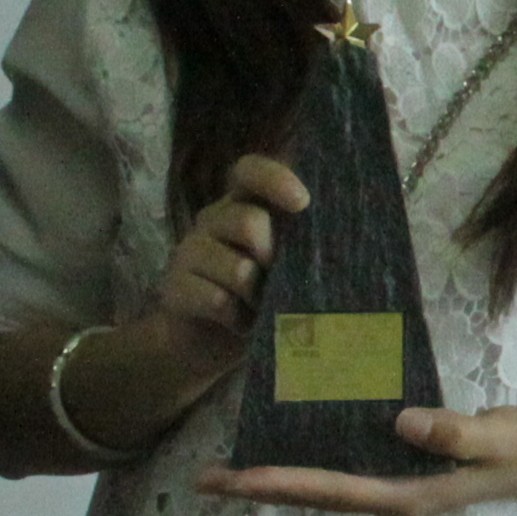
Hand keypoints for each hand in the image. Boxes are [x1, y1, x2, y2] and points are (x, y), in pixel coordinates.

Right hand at [151, 153, 306, 351]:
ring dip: (259, 297)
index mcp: (241, 204)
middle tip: (276, 280)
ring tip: (259, 307)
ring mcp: (188, 253)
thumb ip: (304, 239)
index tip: (302, 203)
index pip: (248, 171)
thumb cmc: (262, 297)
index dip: (274, 179)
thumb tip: (343, 229)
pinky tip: (240, 323)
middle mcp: (211, 221)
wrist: (210, 344)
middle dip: (274, 258)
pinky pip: (218, 301)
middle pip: (249, 223)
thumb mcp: (287, 262)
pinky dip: (239, 319)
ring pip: (238, 270)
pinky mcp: (174, 288)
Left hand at [200, 405, 516, 515]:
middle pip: (313, 494)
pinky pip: (342, 462)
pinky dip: (308, 456)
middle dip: (260, 487)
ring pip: (322, 483)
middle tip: (204, 479)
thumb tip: (400, 422)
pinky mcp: (398, 462)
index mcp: (407, 493)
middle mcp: (390, 492)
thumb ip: (455, 432)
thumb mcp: (499, 438)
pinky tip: (288, 437)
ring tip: (228, 467)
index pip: (331, 490)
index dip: (280, 483)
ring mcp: (392, 480)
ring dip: (277, 475)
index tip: (234, 478)